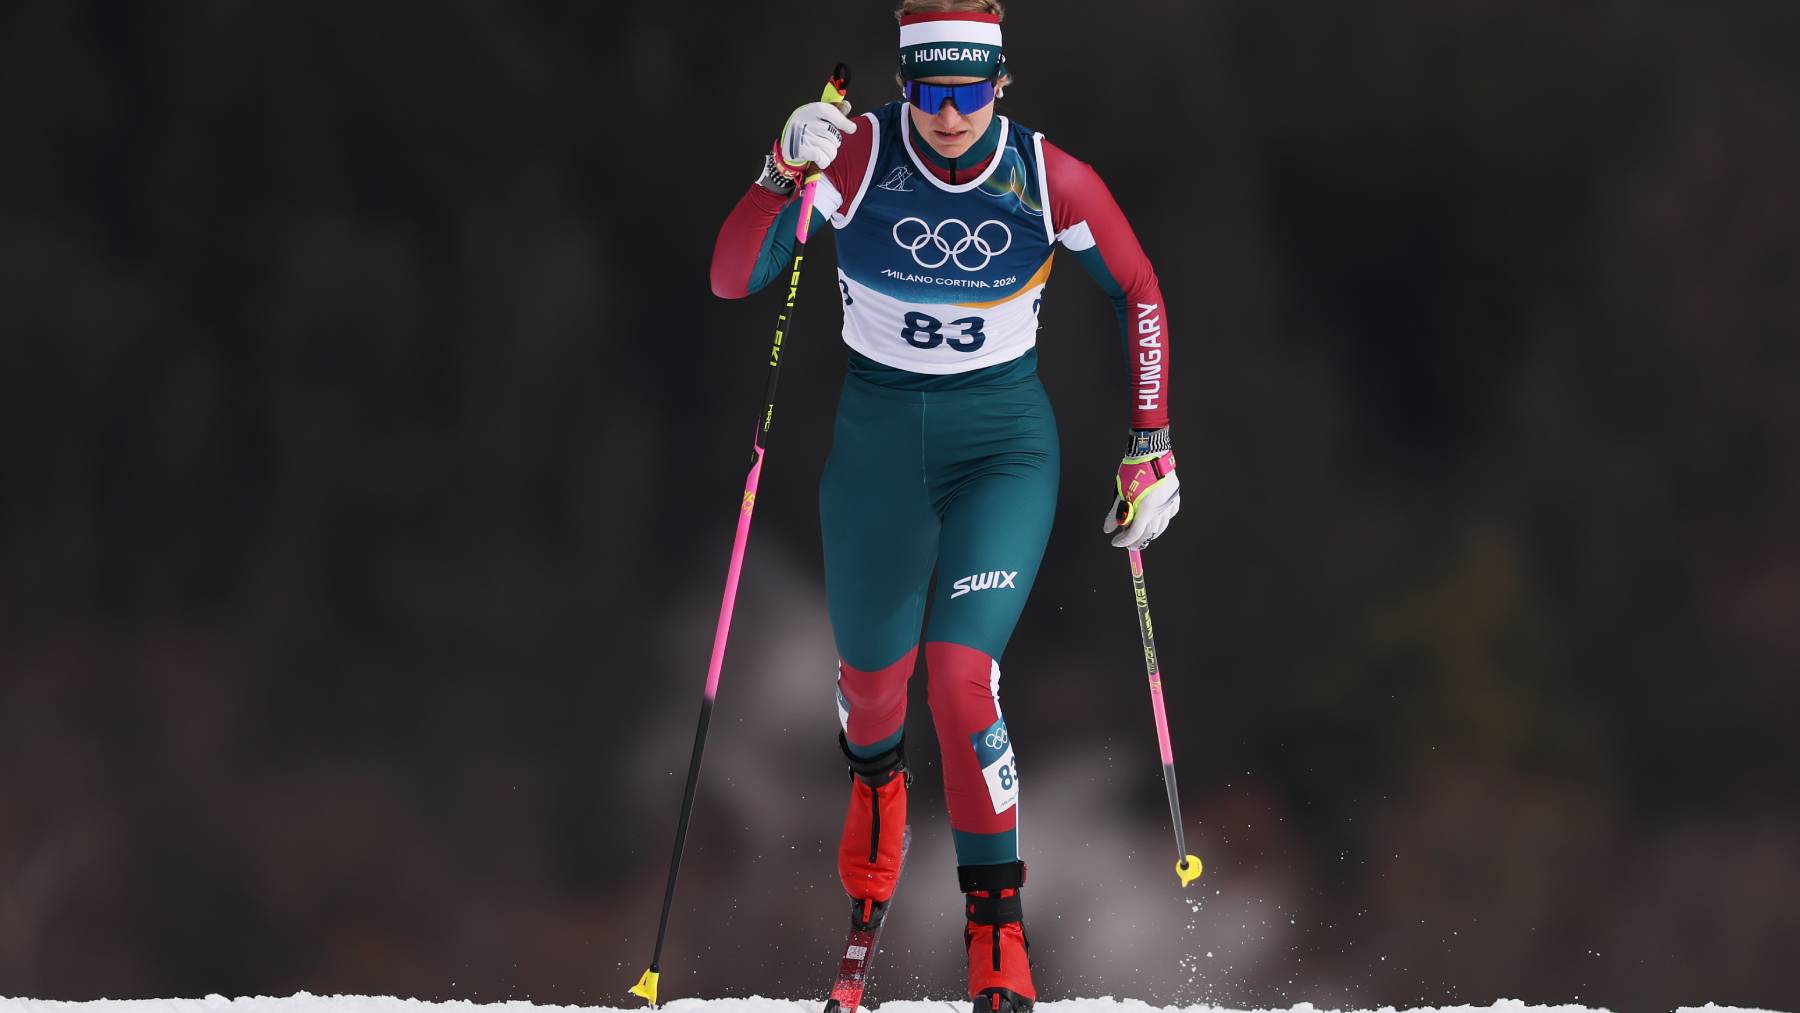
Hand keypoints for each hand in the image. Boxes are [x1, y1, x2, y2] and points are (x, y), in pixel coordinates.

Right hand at [761, 100, 856, 191]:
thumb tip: (847, 105)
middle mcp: (803, 120)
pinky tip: (820, 159)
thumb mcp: (819, 117)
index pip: (828, 111)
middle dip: (835, 141)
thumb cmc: (808, 129)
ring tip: (823, 150)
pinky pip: (822, 158)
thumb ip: (834, 112)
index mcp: (809, 110)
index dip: (842, 120)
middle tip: (828, 142)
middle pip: (831, 133)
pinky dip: (824, 161)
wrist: (788, 145)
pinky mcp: (798, 150)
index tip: (852, 129)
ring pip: (829, 148)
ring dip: (830, 153)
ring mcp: (800, 136)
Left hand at [1102, 428, 1179, 549]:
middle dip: (1136, 541)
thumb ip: (1115, 513)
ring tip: (1140, 535)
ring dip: (1149, 533)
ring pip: (1161, 527)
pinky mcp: (1174, 496)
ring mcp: (1169, 503)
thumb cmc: (1134, 469)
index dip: (1124, 541)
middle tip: (1127, 542)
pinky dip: (1162, 521)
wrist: (1151, 452)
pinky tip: (1156, 520)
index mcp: (1146, 509)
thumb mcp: (1120, 492)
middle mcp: (1160, 509)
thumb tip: (1108, 529)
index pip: (1135, 534)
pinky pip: (1169, 515)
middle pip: (1148, 533)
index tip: (1115, 542)